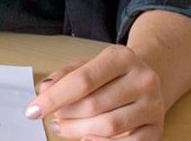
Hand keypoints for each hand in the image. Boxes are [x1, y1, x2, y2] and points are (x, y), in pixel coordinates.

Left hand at [26, 44, 164, 139]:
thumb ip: (64, 77)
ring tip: (64, 127)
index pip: (82, 80)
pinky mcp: (157, 128)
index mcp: (122, 57)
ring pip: (109, 126)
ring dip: (78, 131)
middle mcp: (142, 79)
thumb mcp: (87, 66)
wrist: (148, 79)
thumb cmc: (110, 74)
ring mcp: (153, 105)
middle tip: (53, 119)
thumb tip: (44, 90)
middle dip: (66, 115)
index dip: (54, 98)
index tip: (32, 110)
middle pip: (93, 105)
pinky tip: (86, 138)